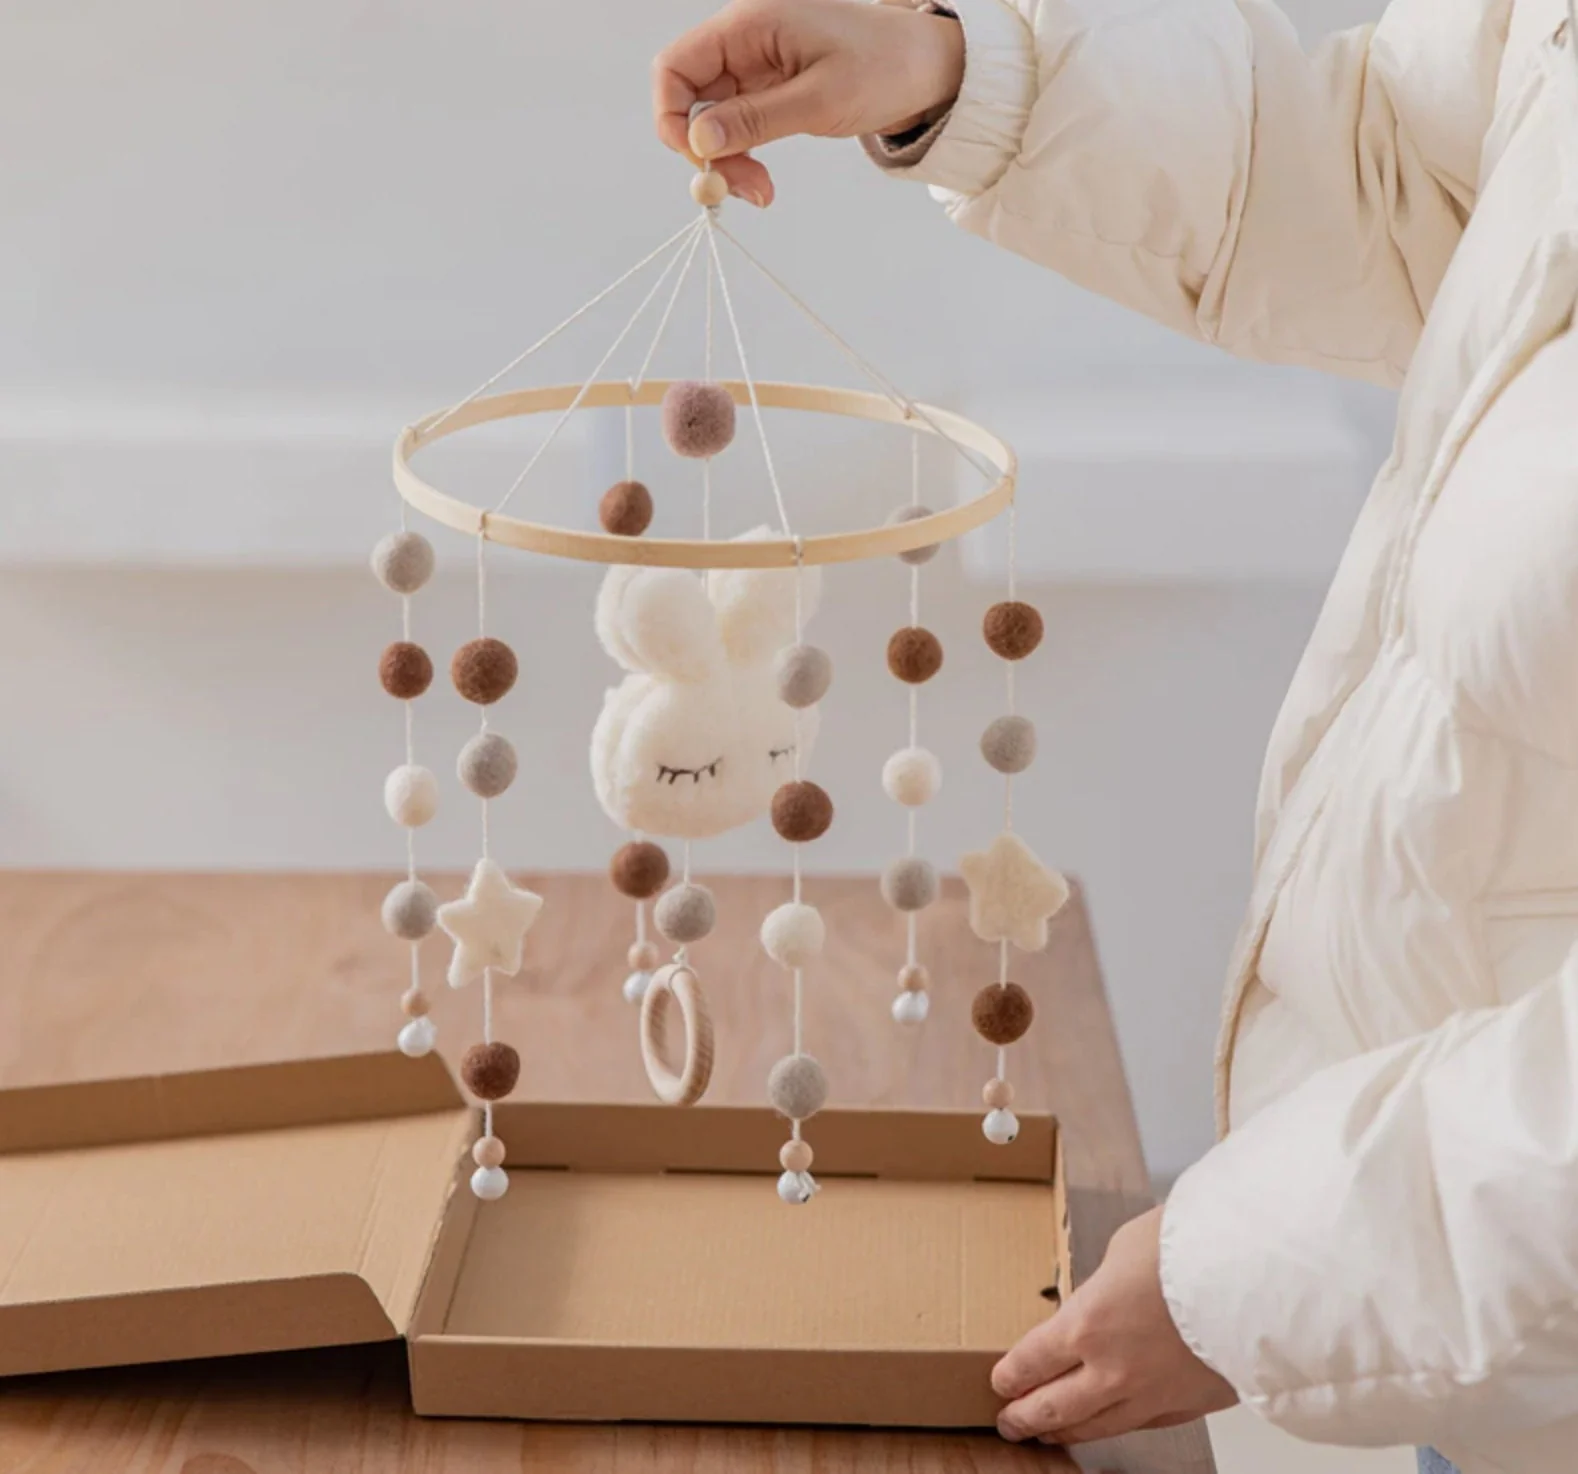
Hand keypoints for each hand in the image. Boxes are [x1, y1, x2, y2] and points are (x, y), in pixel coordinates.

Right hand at [652, 0, 964, 205]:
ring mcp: (755, 66)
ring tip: (761, 191)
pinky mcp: (768, 90)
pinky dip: (743, 157)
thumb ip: (755, 119)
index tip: (699, 161)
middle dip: (705, 150)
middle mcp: (744, 39)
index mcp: (750, 23)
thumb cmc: (884, 69)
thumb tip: (698, 141)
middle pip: (689, 98)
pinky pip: (736, 126)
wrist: (927, 69)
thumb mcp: (819, 100)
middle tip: (740, 189)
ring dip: (726, 161)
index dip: (672, 116)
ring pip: (711, 119)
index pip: (675, 67)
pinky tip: (763, 182)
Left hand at [992, 1207, 1238, 1444]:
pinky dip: (1118, 1427)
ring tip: (1048, 1433)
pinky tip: (1109, 1425)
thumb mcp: (1125, 1248)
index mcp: (1087, 1324)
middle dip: (1026, 1416)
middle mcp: (1113, 1369)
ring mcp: (1153, 1394)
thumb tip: (1101, 1298)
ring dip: (1067, 1431)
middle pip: (1055, 1406)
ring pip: (1098, 1426)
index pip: (1032, 1361)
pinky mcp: (1190, 1404)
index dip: (1011, 1376)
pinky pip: (1143, 1424)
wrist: (1258, 1278)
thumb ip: (1104, 1284)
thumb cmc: (1193, 1249)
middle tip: (1009, 1421)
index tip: (999, 1381)